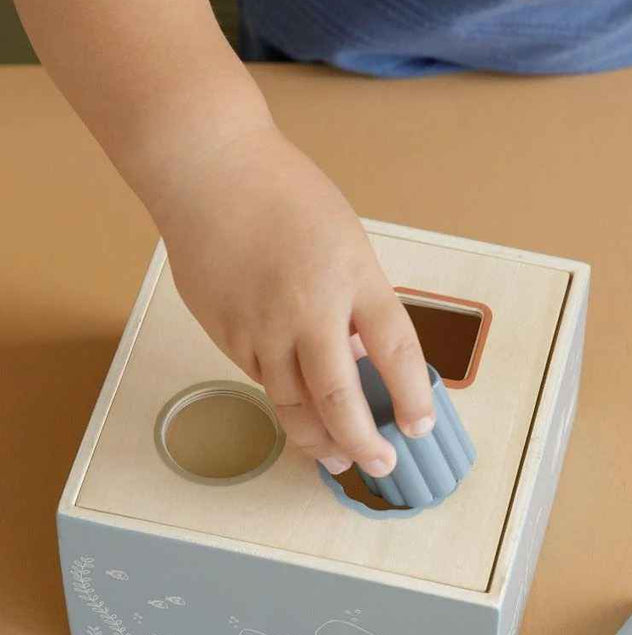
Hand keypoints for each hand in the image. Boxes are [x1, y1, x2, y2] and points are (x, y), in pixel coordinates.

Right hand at [153, 123, 434, 476]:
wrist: (208, 170)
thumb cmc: (284, 196)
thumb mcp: (347, 242)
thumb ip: (358, 300)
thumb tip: (361, 354)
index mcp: (352, 278)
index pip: (395, 352)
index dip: (413, 397)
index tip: (420, 426)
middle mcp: (307, 310)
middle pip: (339, 398)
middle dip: (363, 442)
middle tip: (380, 464)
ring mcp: (260, 327)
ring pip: (292, 404)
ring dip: (319, 441)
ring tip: (338, 458)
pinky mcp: (225, 334)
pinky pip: (261, 380)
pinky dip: (284, 402)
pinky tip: (298, 411)